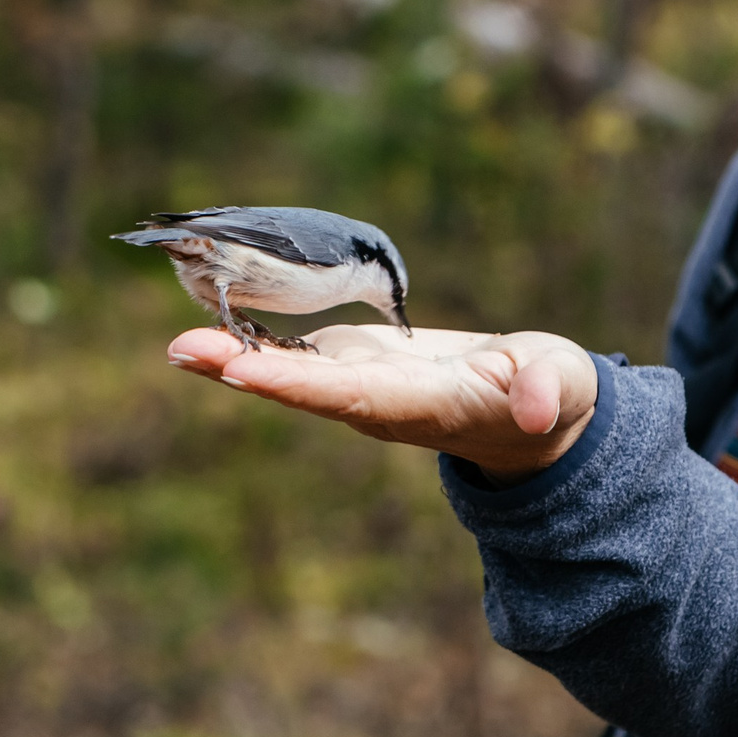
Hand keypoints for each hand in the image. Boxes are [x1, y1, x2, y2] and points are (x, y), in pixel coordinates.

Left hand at [165, 323, 599, 479]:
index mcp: (421, 406)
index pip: (350, 396)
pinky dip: (255, 339)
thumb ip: (543, 391)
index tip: (244, 370)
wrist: (532, 415)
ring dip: (234, 355)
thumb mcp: (557, 389)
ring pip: (290, 371)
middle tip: (182, 348)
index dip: (297, 384)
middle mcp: (377, 404)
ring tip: (180, 339)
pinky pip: (298, 356)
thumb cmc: (549, 396)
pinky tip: (214, 321)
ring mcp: (360, 387)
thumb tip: (534, 405)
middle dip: (242, 368)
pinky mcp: (355, 367)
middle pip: (301, 388)